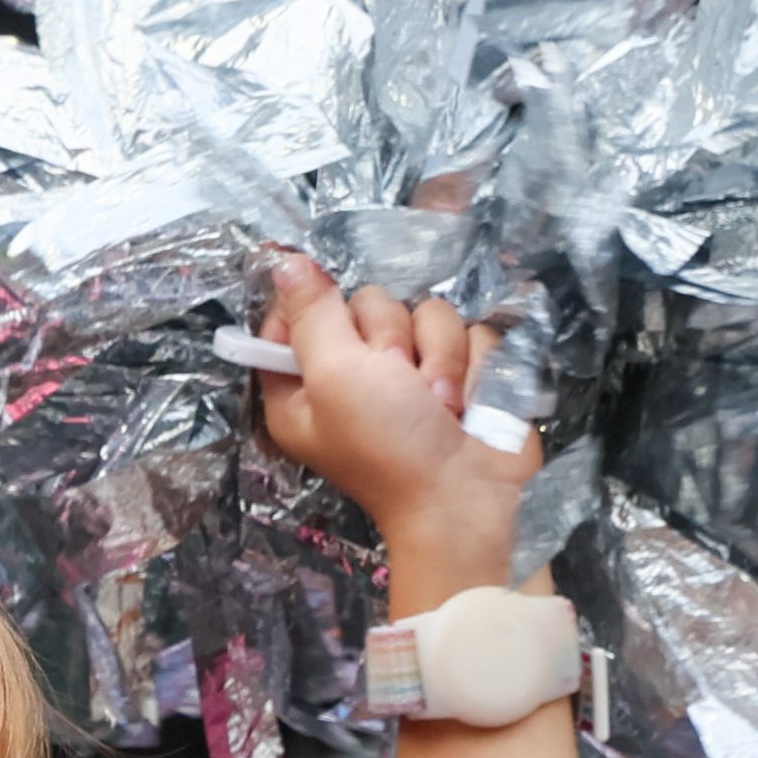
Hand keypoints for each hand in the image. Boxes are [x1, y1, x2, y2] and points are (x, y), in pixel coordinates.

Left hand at [251, 252, 536, 602]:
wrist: (467, 496)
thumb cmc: (388, 444)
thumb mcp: (333, 375)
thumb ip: (311, 314)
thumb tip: (284, 261)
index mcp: (304, 383)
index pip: (297, 313)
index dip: (319, 311)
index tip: (339, 327)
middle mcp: (355, 374)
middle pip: (372, 303)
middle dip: (393, 340)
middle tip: (397, 383)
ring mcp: (413, 373)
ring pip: (427, 313)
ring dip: (438, 357)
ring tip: (437, 404)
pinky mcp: (462, 373)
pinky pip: (470, 333)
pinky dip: (473, 368)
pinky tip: (467, 404)